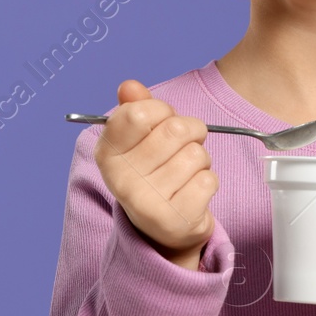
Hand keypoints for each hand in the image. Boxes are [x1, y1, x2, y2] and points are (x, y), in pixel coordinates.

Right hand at [94, 79, 218, 270]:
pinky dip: (208, 181)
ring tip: (186, 174)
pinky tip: (192, 193)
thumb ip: (136, 108)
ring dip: (200, 160)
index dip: (161, 110)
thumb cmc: (154, 174)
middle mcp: (121, 178)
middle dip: (190, 133)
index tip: (162, 122)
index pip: (138, 111)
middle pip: (175, 129)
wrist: (163, 229)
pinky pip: (208, 179)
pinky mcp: (174, 219)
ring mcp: (146, 202)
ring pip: (196, 154)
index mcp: (107, 153)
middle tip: (182, 148)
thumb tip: (129, 86)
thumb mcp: (139, 140)